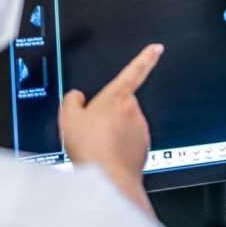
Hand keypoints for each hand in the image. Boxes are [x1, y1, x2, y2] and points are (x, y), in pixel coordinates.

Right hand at [59, 43, 162, 213]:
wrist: (107, 178)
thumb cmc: (90, 147)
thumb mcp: (68, 118)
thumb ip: (71, 101)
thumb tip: (76, 97)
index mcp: (117, 96)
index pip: (134, 71)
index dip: (146, 58)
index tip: (157, 48)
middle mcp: (134, 110)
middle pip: (120, 107)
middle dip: (109, 116)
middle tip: (91, 131)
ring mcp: (140, 130)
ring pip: (125, 127)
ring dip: (113, 134)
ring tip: (96, 147)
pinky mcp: (143, 149)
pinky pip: (129, 145)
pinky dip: (119, 149)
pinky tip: (105, 158)